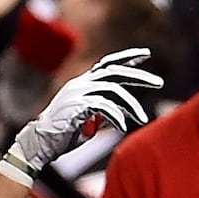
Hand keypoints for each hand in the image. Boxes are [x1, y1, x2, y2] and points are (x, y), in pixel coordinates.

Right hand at [2, 47, 162, 176]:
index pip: (107, 64)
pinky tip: (123, 127)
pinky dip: (116, 116)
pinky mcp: (77, 105)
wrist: (39, 143)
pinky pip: (103, 106)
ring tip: (143, 118)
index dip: (127, 58)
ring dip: (131, 105)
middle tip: (159, 83)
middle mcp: (80, 83)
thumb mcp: (88, 119)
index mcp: (82, 83)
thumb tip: (123, 111)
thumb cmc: (63, 135)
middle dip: (139, 76)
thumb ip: (103, 111)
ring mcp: (78, 93)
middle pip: (115, 72)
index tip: (146, 54)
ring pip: (113, 91)